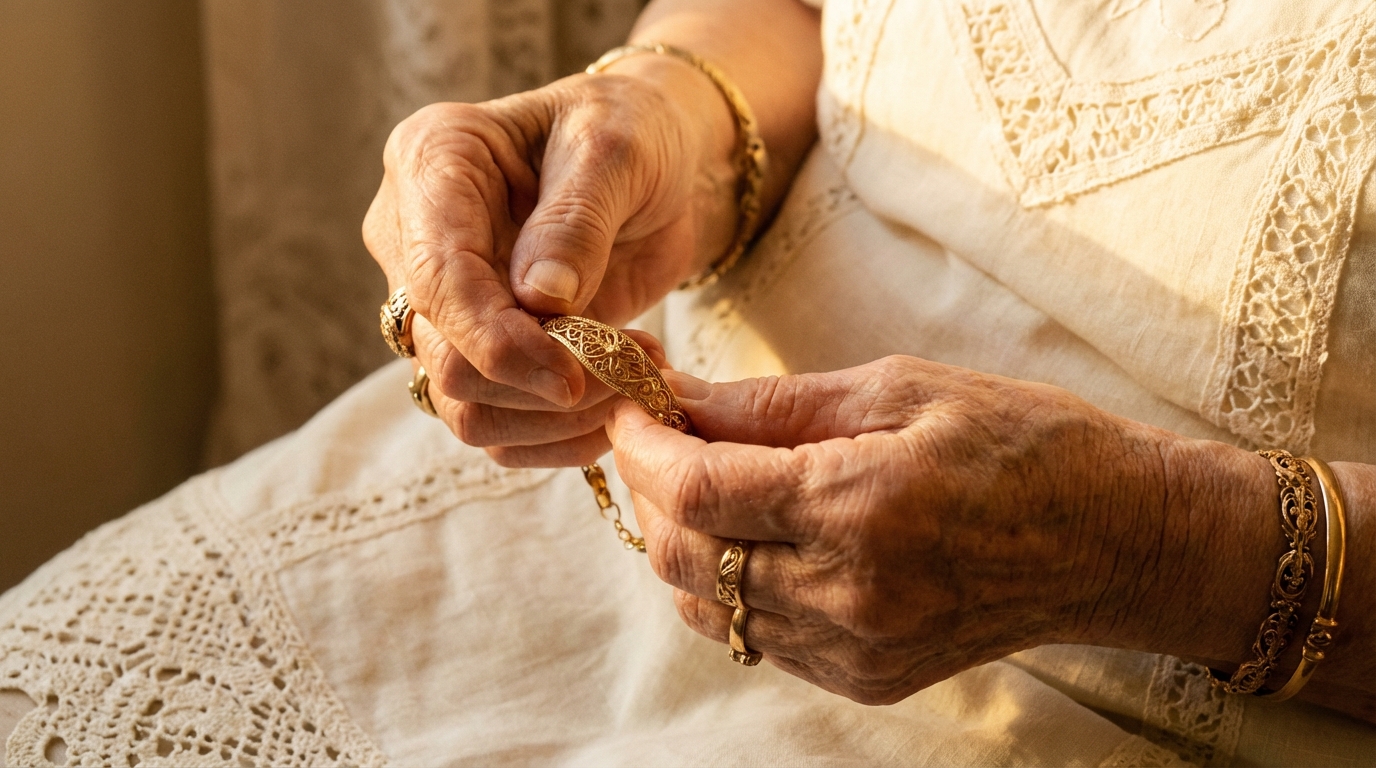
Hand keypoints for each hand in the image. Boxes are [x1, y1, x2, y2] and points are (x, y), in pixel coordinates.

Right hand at [363, 58, 736, 466]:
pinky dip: (560, 434)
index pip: (437, 278)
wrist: (657, 162)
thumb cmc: (631, 131)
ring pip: (463, 405)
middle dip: (540, 383)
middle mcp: (415, 239)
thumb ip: (575, 220)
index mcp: (430, 163)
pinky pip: (497, 426)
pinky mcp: (480, 350)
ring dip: (556, 417)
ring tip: (638, 374)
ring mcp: (442, 303)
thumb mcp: (616, 150)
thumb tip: (539, 300)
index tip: (573, 375)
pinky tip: (619, 401)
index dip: (498, 340)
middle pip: (442, 355)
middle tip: (634, 369)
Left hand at [608, 356, 1197, 703]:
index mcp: (860, 508)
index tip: (629, 402)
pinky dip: (726, 584)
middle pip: (684, 556)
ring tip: (699, 479)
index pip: (699, 491)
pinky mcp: (864, 678)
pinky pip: (753, 638)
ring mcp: (855, 650)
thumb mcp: (899, 390)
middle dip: (647, 489)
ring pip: (706, 606)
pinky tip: (749, 534)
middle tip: (654, 434)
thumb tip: (678, 396)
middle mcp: (849, 595)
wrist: (1114, 539)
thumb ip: (774, 404)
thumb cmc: (1021, 444)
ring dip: (680, 539)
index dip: (642, 445)